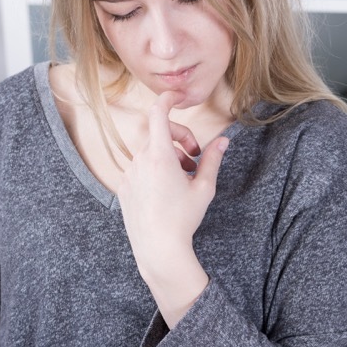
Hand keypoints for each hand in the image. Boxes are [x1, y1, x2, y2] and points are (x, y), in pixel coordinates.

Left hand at [118, 91, 229, 326]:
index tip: (177, 98)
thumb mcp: (203, 188)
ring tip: (184, 178)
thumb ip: (212, 160)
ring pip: (149, 153)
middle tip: (196, 156)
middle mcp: (140, 161)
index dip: (167, 100)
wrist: (158, 249)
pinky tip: (166, 192)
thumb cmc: (183, 219)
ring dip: (168, 157)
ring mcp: (129, 174)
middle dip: (179, 138)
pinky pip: (139, 169)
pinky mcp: (123, 187)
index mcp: (159, 156)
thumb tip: (223, 140)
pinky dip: (154, 171)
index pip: (158, 113)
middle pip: (159, 133)